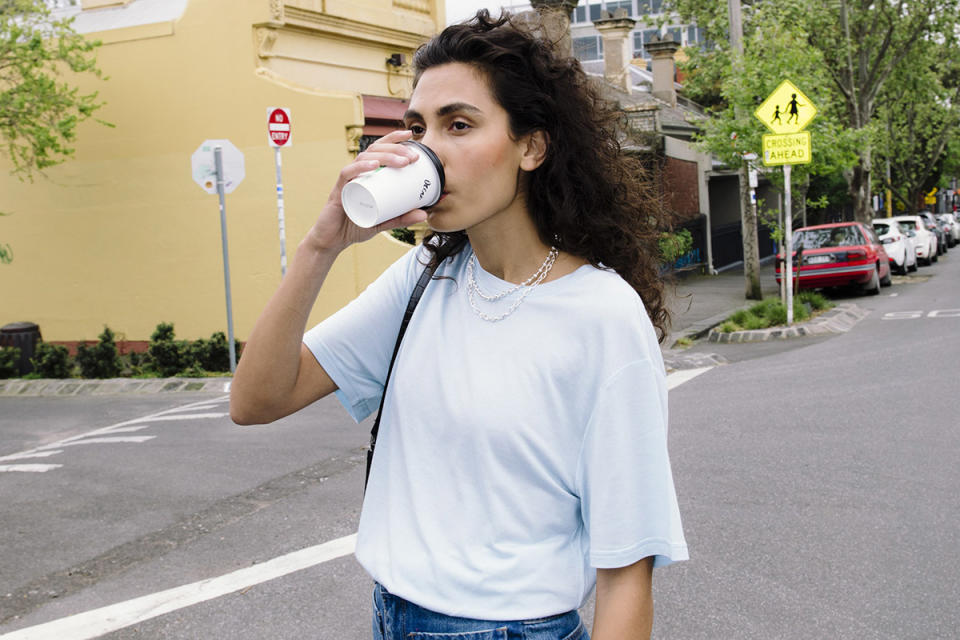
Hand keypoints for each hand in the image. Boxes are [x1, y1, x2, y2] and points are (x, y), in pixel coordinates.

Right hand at [304, 129, 428, 253]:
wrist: (332, 241)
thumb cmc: (354, 226)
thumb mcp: (383, 222)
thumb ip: (401, 218)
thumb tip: (424, 215)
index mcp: (365, 175)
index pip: (378, 150)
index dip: (393, 139)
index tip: (411, 135)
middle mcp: (355, 173)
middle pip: (374, 151)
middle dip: (395, 149)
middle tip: (413, 157)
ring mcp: (346, 181)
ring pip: (363, 159)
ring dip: (384, 157)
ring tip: (402, 162)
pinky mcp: (338, 191)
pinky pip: (347, 174)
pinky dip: (360, 167)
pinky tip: (373, 165)